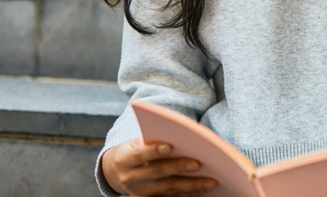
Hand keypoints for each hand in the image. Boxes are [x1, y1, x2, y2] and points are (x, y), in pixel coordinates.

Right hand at [101, 137, 217, 195]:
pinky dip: (186, 194)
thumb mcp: (137, 142)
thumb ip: (153, 139)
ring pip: (167, 188)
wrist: (117, 172)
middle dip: (179, 168)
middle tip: (198, 164)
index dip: (154, 151)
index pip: (140, 154)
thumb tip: (181, 134)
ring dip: (190, 185)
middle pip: (157, 173)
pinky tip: (201, 189)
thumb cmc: (134, 150)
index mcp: (124, 159)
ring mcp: (138, 192)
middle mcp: (129, 177)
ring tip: (209, 181)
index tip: (170, 146)